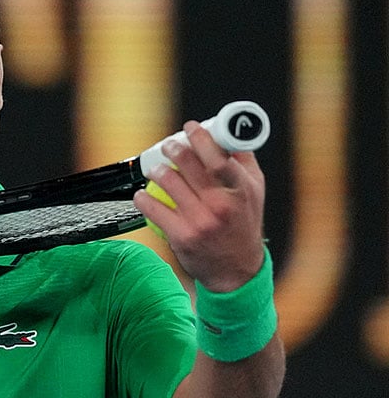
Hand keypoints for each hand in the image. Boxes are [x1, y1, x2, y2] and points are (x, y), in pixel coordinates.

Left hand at [133, 120, 265, 291]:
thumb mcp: (254, 193)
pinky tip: (142, 194)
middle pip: (188, 165)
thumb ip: (243, 162)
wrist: (236, 270)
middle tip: (168, 146)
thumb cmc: (244, 225)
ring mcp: (200, 221)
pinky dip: (143, 198)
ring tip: (156, 169)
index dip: (201, 138)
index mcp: (240, 191)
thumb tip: (232, 133)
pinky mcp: (181, 236)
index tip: (190, 128)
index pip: (218, 158)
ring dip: (156, 171)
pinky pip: (153, 209)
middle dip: (173, 149)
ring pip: (168, 182)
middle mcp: (221, 205)